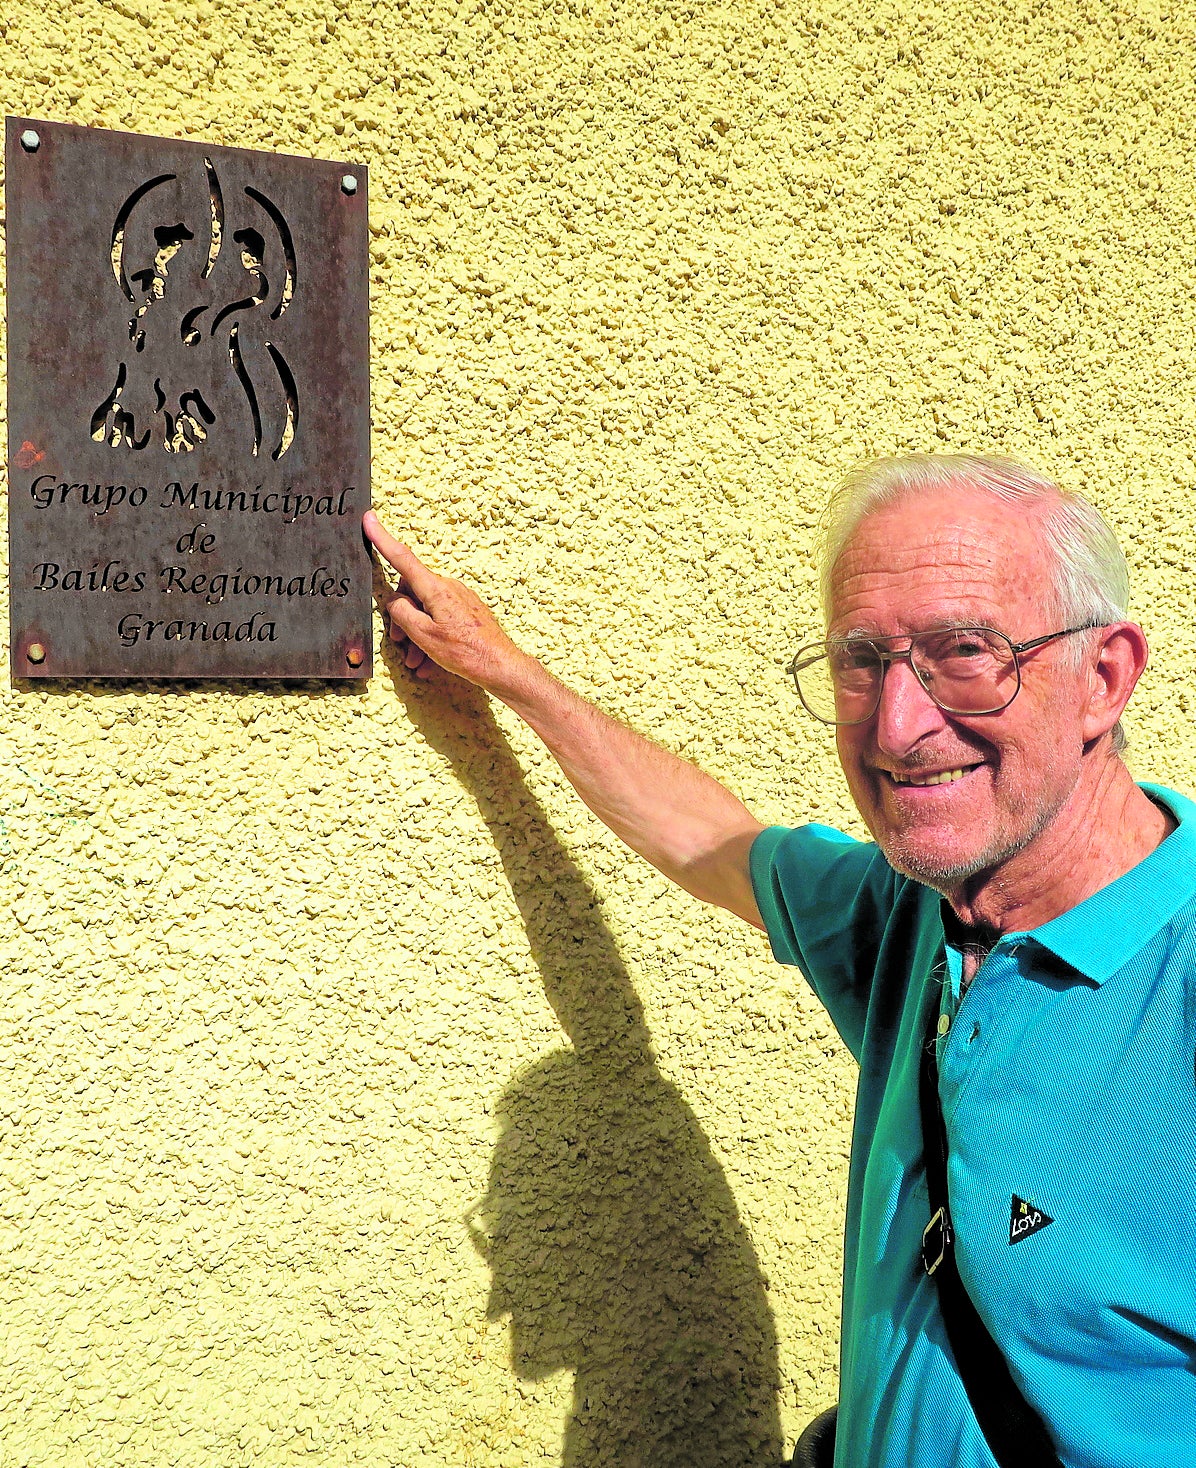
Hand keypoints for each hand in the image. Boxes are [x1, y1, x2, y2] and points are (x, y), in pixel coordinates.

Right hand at [363, 510, 528, 689]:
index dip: (383, 539)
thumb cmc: (465, 652)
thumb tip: (395, 602)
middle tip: (399, 641)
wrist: (500, 666)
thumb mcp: (424, 635)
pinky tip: (429, 663)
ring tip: (415, 661)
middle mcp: (449, 588)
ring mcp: (460, 599)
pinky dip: (432, 639)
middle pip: (413, 593)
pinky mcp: (468, 611)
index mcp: (436, 589)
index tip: (370, 519)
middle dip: (403, 617)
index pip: (403, 560)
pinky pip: (442, 620)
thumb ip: (402, 614)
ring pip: (427, 611)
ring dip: (417, 635)